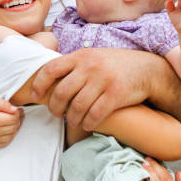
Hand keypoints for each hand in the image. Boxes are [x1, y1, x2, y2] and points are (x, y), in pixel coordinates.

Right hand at [0, 95, 23, 146]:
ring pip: (10, 136)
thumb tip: (16, 110)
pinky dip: (9, 138)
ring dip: (15, 129)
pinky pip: (3, 144)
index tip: (19, 109)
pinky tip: (9, 131)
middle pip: (13, 127)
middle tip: (18, 114)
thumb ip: (4, 104)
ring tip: (14, 121)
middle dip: (18, 120)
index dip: (19, 113)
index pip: (14, 119)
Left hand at [31, 48, 156, 130]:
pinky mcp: (116, 94)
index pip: (51, 69)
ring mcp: (103, 80)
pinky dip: (87, 123)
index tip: (35, 95)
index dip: (39, 84)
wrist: (145, 68)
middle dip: (54, 107)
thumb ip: (73, 65)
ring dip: (71, 119)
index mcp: (81, 56)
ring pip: (77, 106)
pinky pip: (95, 114)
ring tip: (71, 121)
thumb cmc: (113, 65)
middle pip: (61, 92)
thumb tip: (48, 79)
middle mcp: (90, 66)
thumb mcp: (92, 57)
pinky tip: (86, 124)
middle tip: (56, 113)